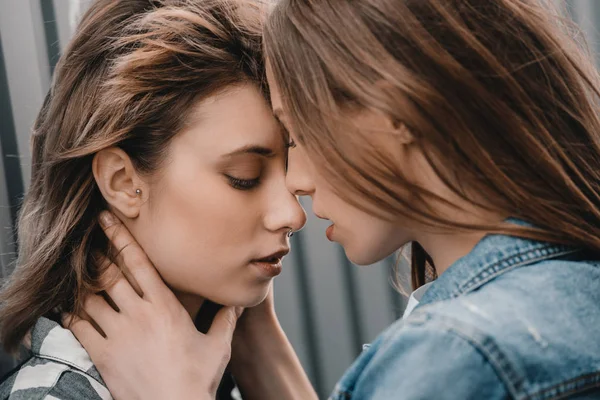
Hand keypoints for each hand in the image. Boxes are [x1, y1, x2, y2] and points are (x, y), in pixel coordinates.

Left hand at [66, 211, 241, 399]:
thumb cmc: (197, 379)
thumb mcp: (218, 346)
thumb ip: (225, 319)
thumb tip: (238, 302)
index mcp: (165, 307)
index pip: (139, 263)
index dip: (121, 238)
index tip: (107, 220)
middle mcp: (139, 314)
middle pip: (109, 275)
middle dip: (96, 255)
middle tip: (86, 240)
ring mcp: (118, 334)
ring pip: (90, 299)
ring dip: (83, 285)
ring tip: (77, 274)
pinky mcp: (103, 355)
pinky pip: (79, 328)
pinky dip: (72, 315)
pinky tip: (69, 309)